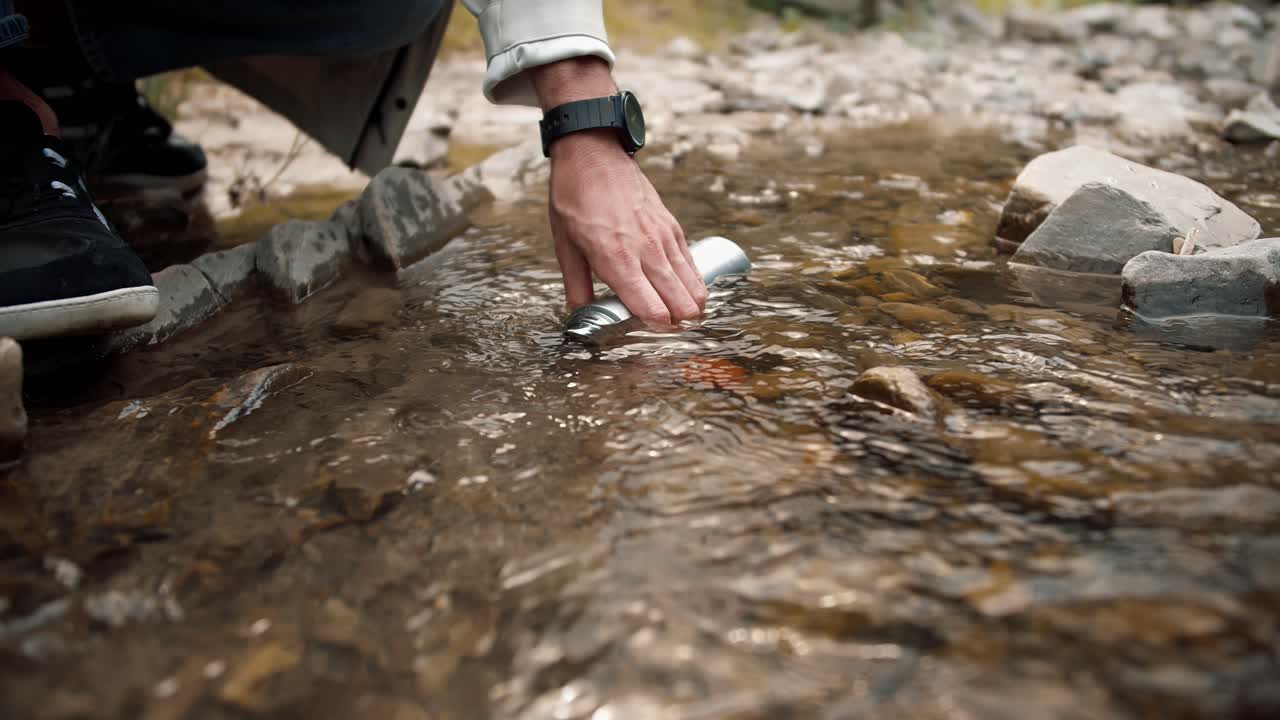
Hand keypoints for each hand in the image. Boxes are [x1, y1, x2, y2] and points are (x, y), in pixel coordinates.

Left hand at [547, 131, 705, 324]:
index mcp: (616, 260)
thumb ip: (576, 286)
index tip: (650, 335)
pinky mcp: (671, 227)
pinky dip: (694, 282)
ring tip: (687, 320)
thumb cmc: (574, 198)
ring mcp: (663, 238)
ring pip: (691, 285)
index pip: (650, 308)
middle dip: (679, 323)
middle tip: (672, 334)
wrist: (593, 154)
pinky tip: (691, 294)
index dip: (655, 328)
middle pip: (678, 301)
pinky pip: (691, 263)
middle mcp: (646, 251)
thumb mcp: (564, 245)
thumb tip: (581, 314)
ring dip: (692, 306)